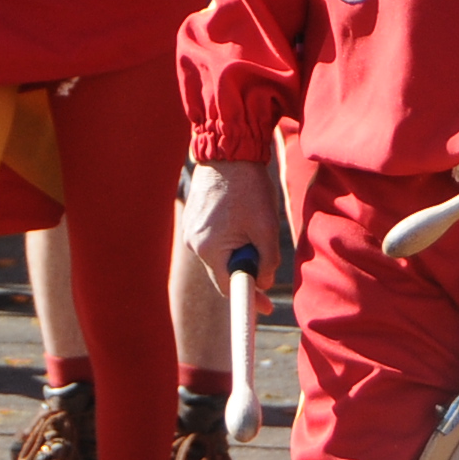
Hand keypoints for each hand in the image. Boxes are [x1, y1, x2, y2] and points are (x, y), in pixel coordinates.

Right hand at [182, 158, 279, 299]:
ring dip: (239, 252)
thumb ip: (267, 260)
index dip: (250, 299)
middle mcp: (194, 244)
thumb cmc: (249, 188)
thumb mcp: (266, 226)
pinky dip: (229, 239)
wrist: (227, 151)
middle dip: (247, 272)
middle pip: (223, 272)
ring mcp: (190, 231)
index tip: (266, 308)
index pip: (230, 287)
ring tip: (256, 230)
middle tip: (268, 269)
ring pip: (220, 255)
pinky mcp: (192, 219)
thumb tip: (264, 282)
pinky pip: (213, 239)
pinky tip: (242, 221)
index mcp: (210, 249)